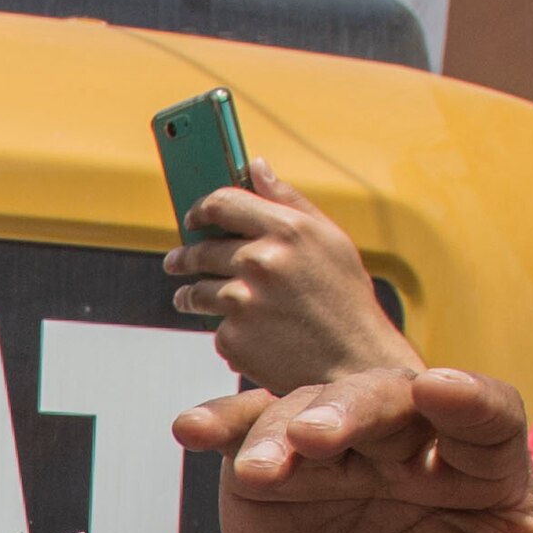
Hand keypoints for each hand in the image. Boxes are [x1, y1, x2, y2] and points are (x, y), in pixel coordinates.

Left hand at [167, 168, 417, 395]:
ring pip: (196, 291)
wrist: (356, 366)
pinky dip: (225, 329)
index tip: (193, 219)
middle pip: (201, 250)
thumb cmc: (346, 300)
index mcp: (287, 229)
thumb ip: (290, 200)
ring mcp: (243, 303)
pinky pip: (215, 327)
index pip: (222, 203)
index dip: (201, 210)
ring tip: (191, 298)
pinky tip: (246, 332)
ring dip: (190, 293)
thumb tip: (256, 166)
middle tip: (177, 262)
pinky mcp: (233, 339)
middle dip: (184, 257)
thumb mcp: (331, 241)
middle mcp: (261, 262)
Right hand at [190, 366, 532, 532]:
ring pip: (310, 409)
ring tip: (265, 469)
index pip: (486, 413)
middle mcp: (407, 436)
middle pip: (387, 398)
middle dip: (353, 408)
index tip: (442, 391)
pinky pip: (246, 425)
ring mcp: (336, 441)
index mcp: (477, 460)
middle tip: (321, 436)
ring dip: (283, 430)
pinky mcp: (273, 455)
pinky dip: (221, 422)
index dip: (467, 399)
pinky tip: (190, 430)